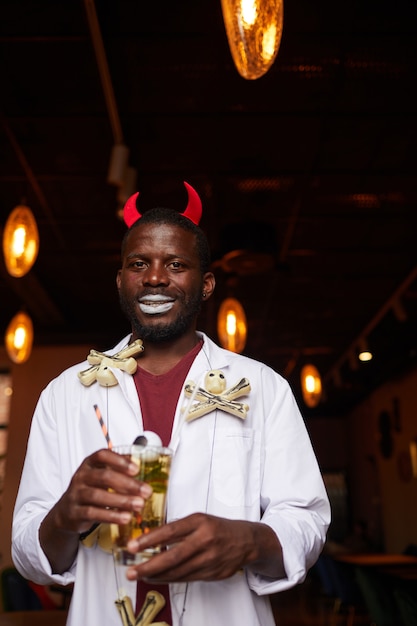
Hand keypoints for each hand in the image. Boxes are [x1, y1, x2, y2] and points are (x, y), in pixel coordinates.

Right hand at [39, 448, 151, 573]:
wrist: (67, 511)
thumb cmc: (91, 489)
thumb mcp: (101, 475)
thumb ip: (119, 470)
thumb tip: (147, 465)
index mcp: (89, 463)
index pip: (102, 455)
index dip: (119, 460)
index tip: (136, 469)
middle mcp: (81, 476)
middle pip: (104, 477)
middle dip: (127, 484)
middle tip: (146, 491)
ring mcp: (76, 494)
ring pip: (98, 496)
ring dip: (121, 501)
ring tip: (138, 505)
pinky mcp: (74, 512)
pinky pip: (93, 513)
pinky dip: (111, 516)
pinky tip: (125, 517)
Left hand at [125, 513, 283, 582]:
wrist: (247, 541)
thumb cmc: (218, 528)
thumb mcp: (199, 519)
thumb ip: (178, 528)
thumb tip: (150, 538)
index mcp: (200, 522)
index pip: (170, 531)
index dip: (149, 540)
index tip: (132, 546)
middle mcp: (205, 540)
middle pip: (172, 557)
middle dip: (149, 566)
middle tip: (131, 571)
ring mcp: (210, 559)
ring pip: (178, 572)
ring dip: (156, 576)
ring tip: (140, 576)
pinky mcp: (213, 574)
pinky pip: (187, 578)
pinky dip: (170, 579)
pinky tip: (158, 578)